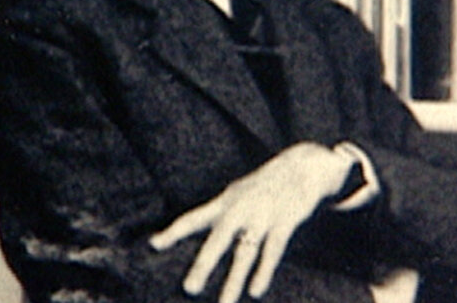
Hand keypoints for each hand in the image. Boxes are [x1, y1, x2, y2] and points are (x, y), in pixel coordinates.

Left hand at [149, 142, 365, 302]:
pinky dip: (263, 271)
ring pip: (245, 252)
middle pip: (218, 240)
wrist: (302, 166)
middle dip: (203, 264)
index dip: (173, 232)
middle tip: (190, 288)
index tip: (153, 244)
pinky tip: (255, 291)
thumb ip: (220, 211)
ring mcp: (262, 216)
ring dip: (233, 280)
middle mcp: (240, 209)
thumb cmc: (265, 184)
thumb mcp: (238, 192)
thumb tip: (197, 224)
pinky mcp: (284, 222)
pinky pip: (272, 251)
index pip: (193, 218)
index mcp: (225, 202)